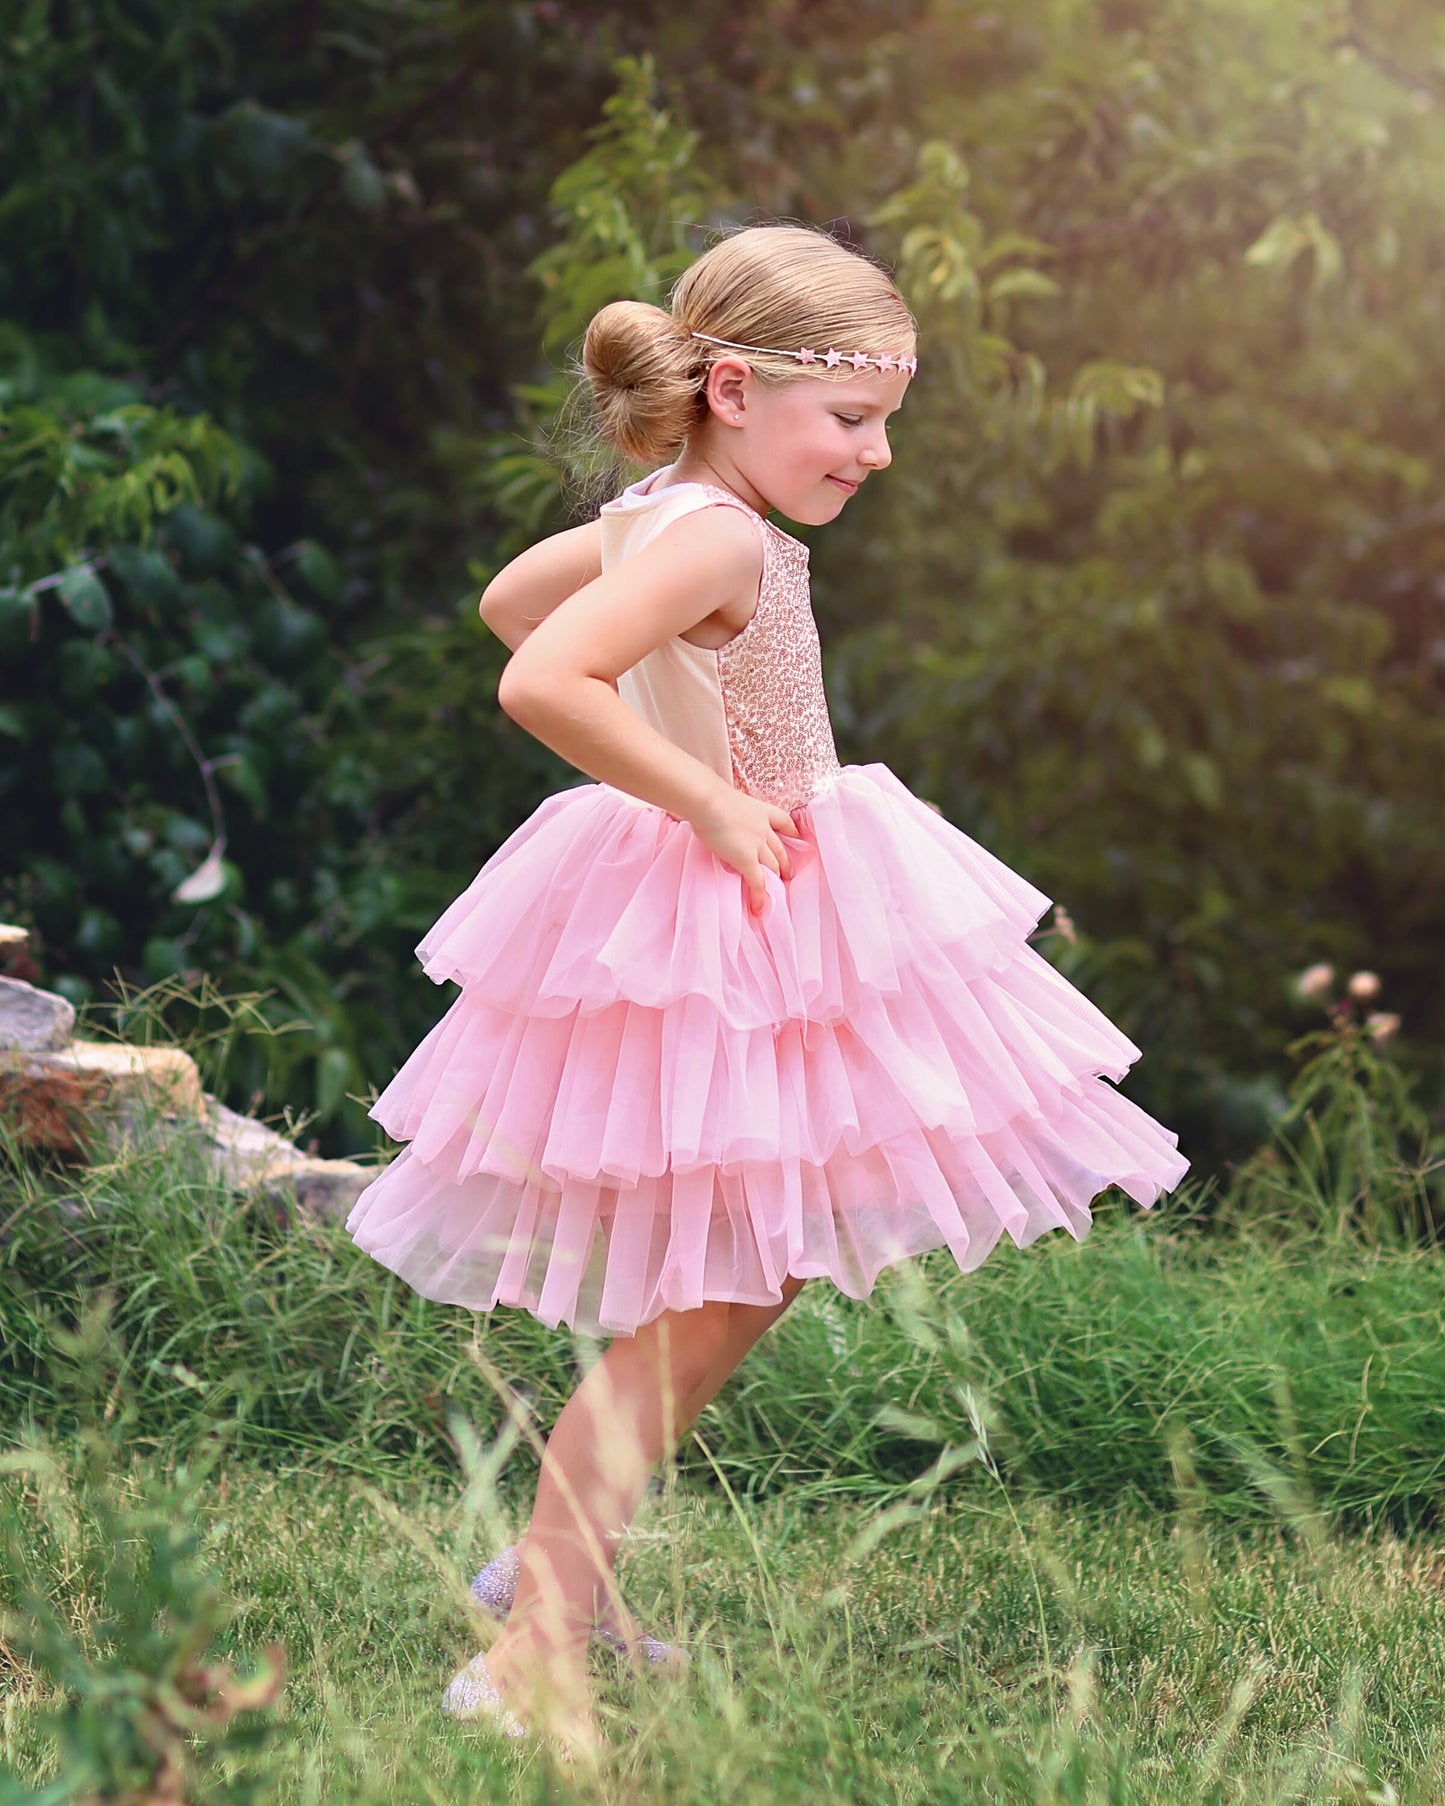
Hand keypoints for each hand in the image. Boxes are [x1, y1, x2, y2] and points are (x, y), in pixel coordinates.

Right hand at [689, 787, 797, 915]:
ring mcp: (758, 846)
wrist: (708, 801)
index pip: (783, 821)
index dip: (791, 831)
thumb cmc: (710, 796)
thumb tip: (714, 813)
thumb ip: (728, 809)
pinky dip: (759, 896)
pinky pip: (757, 882)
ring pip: (773, 866)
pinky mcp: (747, 860)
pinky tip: (758, 908)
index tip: (796, 836)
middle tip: (789, 872)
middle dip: (785, 861)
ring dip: (775, 878)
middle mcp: (764, 829)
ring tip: (777, 890)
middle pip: (779, 848)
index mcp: (761, 810)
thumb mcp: (726, 800)